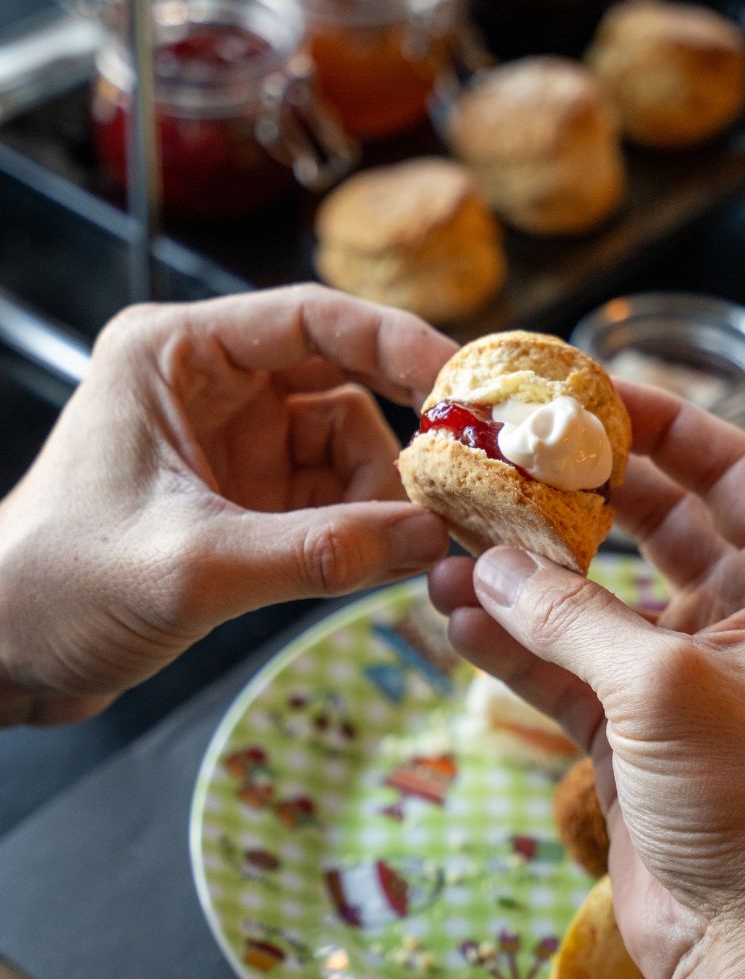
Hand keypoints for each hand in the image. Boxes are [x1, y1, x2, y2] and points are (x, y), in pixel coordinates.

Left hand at [0, 285, 454, 726]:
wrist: (0, 658)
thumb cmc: (56, 586)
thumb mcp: (193, 565)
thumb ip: (319, 552)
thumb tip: (434, 538)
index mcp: (179, 357)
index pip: (312, 320)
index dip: (397, 342)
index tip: (465, 384)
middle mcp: (214, 390)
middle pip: (344, 388)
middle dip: (394, 443)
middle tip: (451, 488)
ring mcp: (237, 449)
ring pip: (348, 453)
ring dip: (377, 502)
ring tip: (386, 553)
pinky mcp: (250, 503)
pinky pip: (334, 502)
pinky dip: (361, 531)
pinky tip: (368, 566)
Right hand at [429, 381, 744, 978]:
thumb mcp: (662, 686)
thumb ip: (572, 616)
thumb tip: (488, 562)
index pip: (732, 470)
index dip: (667, 424)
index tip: (592, 397)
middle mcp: (741, 619)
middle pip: (656, 526)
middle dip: (582, 499)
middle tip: (512, 463)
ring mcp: (679, 673)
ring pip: (597, 601)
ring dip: (530, 579)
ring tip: (456, 547)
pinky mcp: (630, 727)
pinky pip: (565, 666)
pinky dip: (515, 646)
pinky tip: (454, 618)